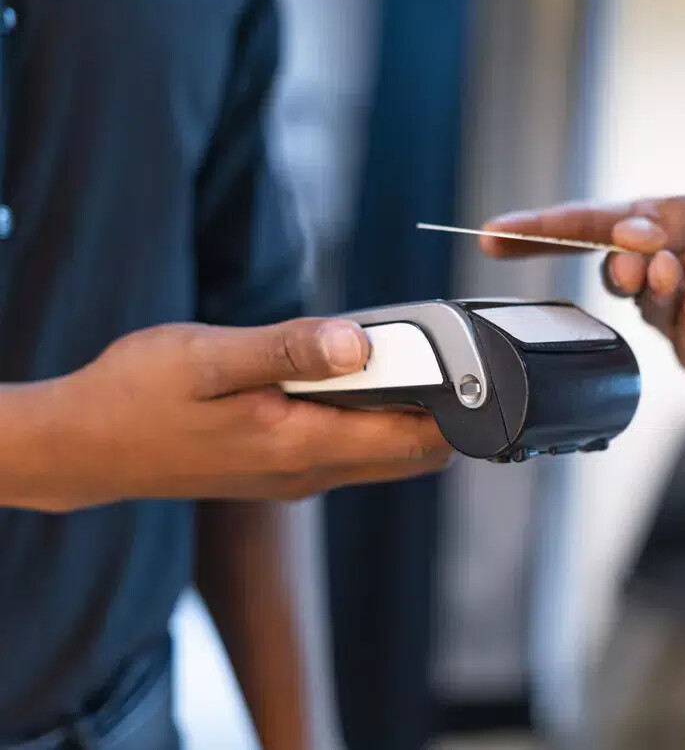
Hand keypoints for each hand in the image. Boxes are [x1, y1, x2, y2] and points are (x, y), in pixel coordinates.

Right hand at [9, 318, 452, 509]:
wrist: (83, 446)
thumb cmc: (137, 396)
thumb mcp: (209, 357)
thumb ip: (290, 349)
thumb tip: (360, 342)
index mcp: (305, 446)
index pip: (418, 441)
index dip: (455, 405)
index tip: (467, 361)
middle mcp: (312, 472)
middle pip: (415, 453)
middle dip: (441, 408)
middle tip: (437, 350)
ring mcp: (299, 476)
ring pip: (384, 453)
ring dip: (404, 410)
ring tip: (393, 355)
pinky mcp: (282, 468)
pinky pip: (350, 447)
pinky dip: (368, 416)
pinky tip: (346, 376)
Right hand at [481, 179, 684, 393]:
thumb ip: (684, 215)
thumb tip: (628, 232)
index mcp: (672, 226)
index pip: (594, 224)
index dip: (541, 231)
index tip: (492, 236)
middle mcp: (670, 269)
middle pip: (610, 266)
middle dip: (614, 261)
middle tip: (638, 258)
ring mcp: (684, 313)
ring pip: (641, 304)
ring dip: (651, 286)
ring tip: (679, 271)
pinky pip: (677, 336)